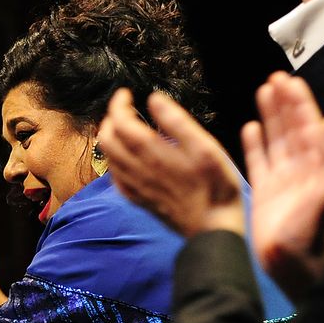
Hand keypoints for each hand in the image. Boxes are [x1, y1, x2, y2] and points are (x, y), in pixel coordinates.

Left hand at [98, 89, 244, 238]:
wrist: (213, 229)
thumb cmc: (216, 187)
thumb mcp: (206, 148)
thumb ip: (177, 122)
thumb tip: (154, 99)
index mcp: (152, 154)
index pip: (120, 122)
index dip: (118, 104)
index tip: (126, 94)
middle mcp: (138, 170)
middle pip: (107, 139)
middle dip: (111, 119)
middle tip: (125, 110)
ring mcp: (137, 188)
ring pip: (109, 158)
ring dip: (111, 139)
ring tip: (126, 129)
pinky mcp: (140, 201)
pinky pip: (116, 178)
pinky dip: (115, 162)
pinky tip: (128, 159)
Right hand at [243, 73, 323, 299]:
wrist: (295, 268)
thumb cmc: (315, 237)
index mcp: (317, 167)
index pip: (309, 127)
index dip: (301, 104)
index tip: (291, 82)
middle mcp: (301, 170)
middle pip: (292, 128)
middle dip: (285, 103)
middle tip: (276, 79)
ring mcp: (282, 181)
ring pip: (276, 140)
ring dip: (271, 116)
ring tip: (263, 92)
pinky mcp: (265, 193)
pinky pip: (259, 163)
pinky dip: (255, 145)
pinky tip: (250, 127)